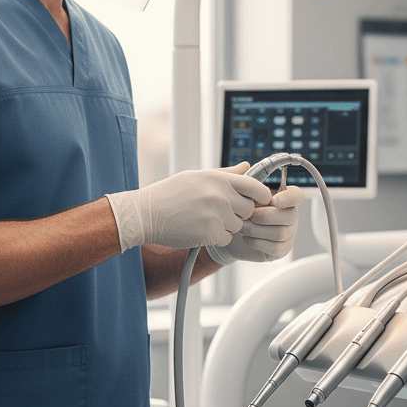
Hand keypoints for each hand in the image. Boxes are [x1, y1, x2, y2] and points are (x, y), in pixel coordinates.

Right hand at [106, 163, 271, 250]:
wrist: (146, 213)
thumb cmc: (170, 194)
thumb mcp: (198, 177)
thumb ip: (226, 174)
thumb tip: (247, 167)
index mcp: (219, 178)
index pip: (256, 187)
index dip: (261, 197)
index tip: (256, 202)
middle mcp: (220, 194)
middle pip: (249, 210)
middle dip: (239, 214)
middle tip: (219, 213)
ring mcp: (216, 214)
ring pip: (238, 226)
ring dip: (226, 227)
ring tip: (204, 221)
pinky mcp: (210, 233)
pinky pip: (226, 239)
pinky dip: (215, 239)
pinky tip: (199, 231)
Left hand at [206, 183, 304, 264]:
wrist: (229, 233)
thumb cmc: (237, 210)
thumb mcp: (238, 194)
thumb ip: (241, 179)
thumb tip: (244, 165)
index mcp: (284, 199)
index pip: (298, 196)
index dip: (289, 198)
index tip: (273, 200)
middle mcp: (290, 216)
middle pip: (290, 216)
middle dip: (265, 216)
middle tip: (247, 216)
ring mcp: (288, 234)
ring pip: (281, 233)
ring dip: (258, 230)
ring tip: (243, 226)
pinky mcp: (281, 249)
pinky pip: (276, 247)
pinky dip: (258, 242)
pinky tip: (247, 238)